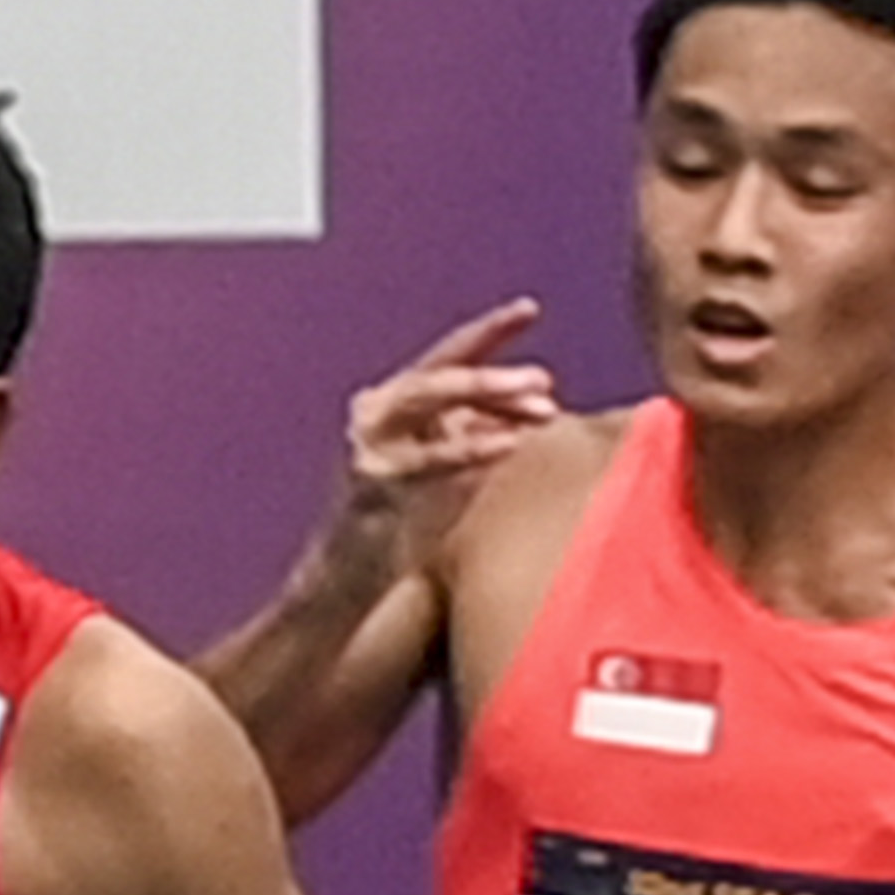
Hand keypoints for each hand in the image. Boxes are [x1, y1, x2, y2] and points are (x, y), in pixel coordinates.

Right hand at [328, 298, 560, 569]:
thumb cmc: (406, 531)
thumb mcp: (448, 466)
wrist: (350, 585)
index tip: (529, 309)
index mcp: (398, 403)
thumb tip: (544, 406)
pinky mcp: (368, 478)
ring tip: (538, 402)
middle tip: (544, 380)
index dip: (489, 331)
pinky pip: (428, 456)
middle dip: (495, 372)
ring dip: (486, 393)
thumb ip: (480, 431)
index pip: (449, 356)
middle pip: (440, 372)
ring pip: (428, 396)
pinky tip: (511, 446)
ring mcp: (368, 442)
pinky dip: (472, 447)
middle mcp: (376, 412)